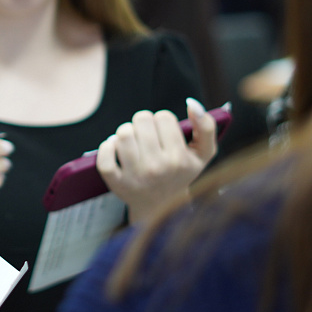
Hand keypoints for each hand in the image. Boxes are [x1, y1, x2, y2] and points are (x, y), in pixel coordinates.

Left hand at [97, 98, 217, 223]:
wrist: (163, 209)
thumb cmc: (181, 174)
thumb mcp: (203, 154)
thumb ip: (206, 127)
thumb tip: (192, 103)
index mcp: (179, 159)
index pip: (164, 117)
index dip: (163, 122)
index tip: (164, 135)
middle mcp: (158, 168)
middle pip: (142, 120)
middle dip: (144, 124)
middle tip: (148, 138)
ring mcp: (135, 177)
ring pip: (123, 133)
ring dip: (127, 132)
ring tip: (133, 142)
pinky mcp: (117, 184)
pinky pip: (105, 157)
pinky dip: (107, 147)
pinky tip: (115, 148)